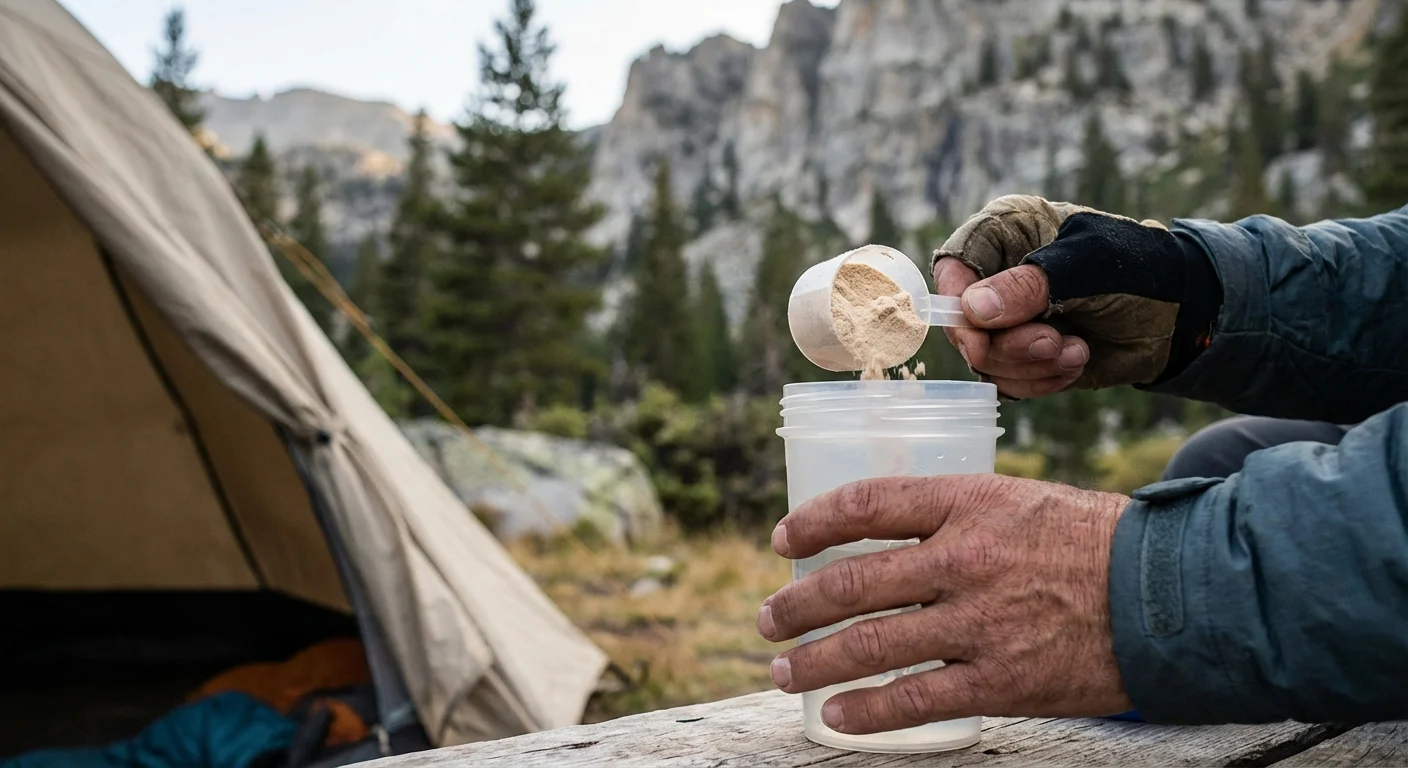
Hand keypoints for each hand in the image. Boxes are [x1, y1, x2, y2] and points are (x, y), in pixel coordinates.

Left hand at [756, 475, 1132, 734]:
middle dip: (797, 605)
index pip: (867, 503)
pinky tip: (837, 715)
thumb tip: (887, 537)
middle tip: (769, 618)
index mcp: (969, 501)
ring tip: (784, 669)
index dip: (813, 522)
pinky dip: (867, 711)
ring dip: (815, 660)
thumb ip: (957, 516)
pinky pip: (915, 698)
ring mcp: (980, 622)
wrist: (1172, 596)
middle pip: (854, 581)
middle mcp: (966, 558)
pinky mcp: (1002, 680)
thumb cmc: (1093, 542)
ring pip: (871, 643)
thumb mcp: (1020, 501)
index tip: (784, 541)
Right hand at [931, 194, 1216, 393]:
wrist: (1179, 315)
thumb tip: (973, 311)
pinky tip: (1076, 362)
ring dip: (1031, 366)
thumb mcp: (1089, 266)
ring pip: (985, 362)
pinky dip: (1042, 383)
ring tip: (1076, 350)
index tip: (982, 330)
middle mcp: (995, 278)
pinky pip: (1008, 384)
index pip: (954, 266)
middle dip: (1009, 344)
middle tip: (1052, 341)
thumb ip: (1030, 284)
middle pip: (965, 325)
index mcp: (1004, 234)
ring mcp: (1006, 323)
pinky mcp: (1022, 359)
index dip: (957, 303)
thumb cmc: (1138, 269)